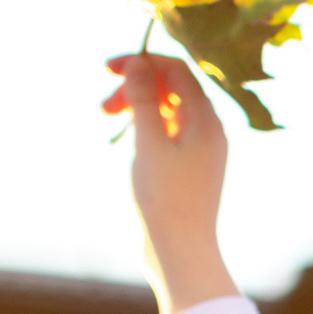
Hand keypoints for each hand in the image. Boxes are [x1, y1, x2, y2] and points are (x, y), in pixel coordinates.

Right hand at [104, 53, 239, 313]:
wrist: (180, 252)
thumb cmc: (165, 199)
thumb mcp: (148, 142)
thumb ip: (144, 99)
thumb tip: (138, 61)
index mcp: (207, 120)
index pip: (177, 70)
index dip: (142, 61)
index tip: (107, 68)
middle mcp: (209, 131)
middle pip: (172, 88)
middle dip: (136, 86)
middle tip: (103, 106)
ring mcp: (200, 150)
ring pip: (167, 110)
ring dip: (137, 106)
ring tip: (107, 118)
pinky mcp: (188, 168)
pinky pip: (167, 132)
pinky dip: (145, 127)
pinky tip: (126, 137)